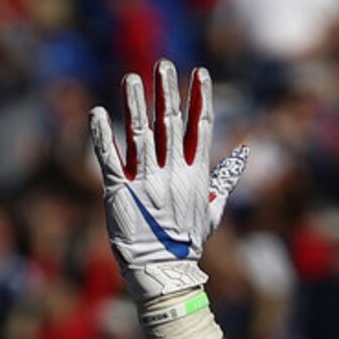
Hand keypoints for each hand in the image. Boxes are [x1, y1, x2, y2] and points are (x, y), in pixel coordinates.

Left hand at [89, 61, 247, 304]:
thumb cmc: (187, 244)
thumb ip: (224, 182)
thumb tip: (240, 159)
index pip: (200, 129)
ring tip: (132, 78)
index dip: (200, 98)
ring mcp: (145, 182)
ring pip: (140, 134)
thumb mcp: (212, 213)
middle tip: (163, 64)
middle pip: (170, 124)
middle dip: (167, 92)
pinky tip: (98, 112)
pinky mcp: (119, 192)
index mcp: (195, 176)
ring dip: (136, 104)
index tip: (199, 73)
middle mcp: (171, 174)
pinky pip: (109, 158)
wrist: (164, 274)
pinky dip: (102, 135)